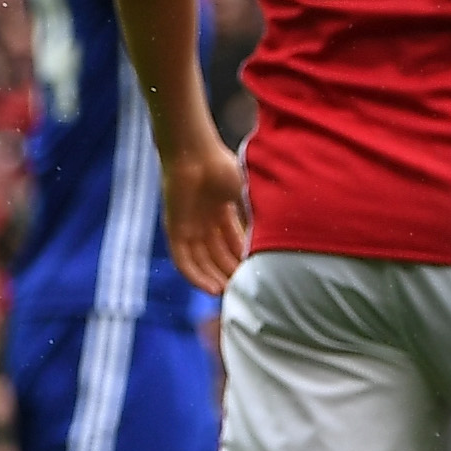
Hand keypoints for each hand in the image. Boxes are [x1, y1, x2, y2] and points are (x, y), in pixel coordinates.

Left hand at [157, 132, 251, 297]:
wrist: (195, 154)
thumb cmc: (224, 167)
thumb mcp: (247, 197)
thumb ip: (256, 218)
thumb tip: (277, 241)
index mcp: (220, 211)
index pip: (232, 244)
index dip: (243, 260)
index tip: (257, 277)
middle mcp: (202, 221)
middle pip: (216, 256)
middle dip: (230, 274)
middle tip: (245, 292)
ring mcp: (188, 226)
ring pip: (200, 261)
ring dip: (213, 279)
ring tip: (229, 296)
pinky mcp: (174, 229)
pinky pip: (183, 259)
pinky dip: (196, 275)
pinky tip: (210, 288)